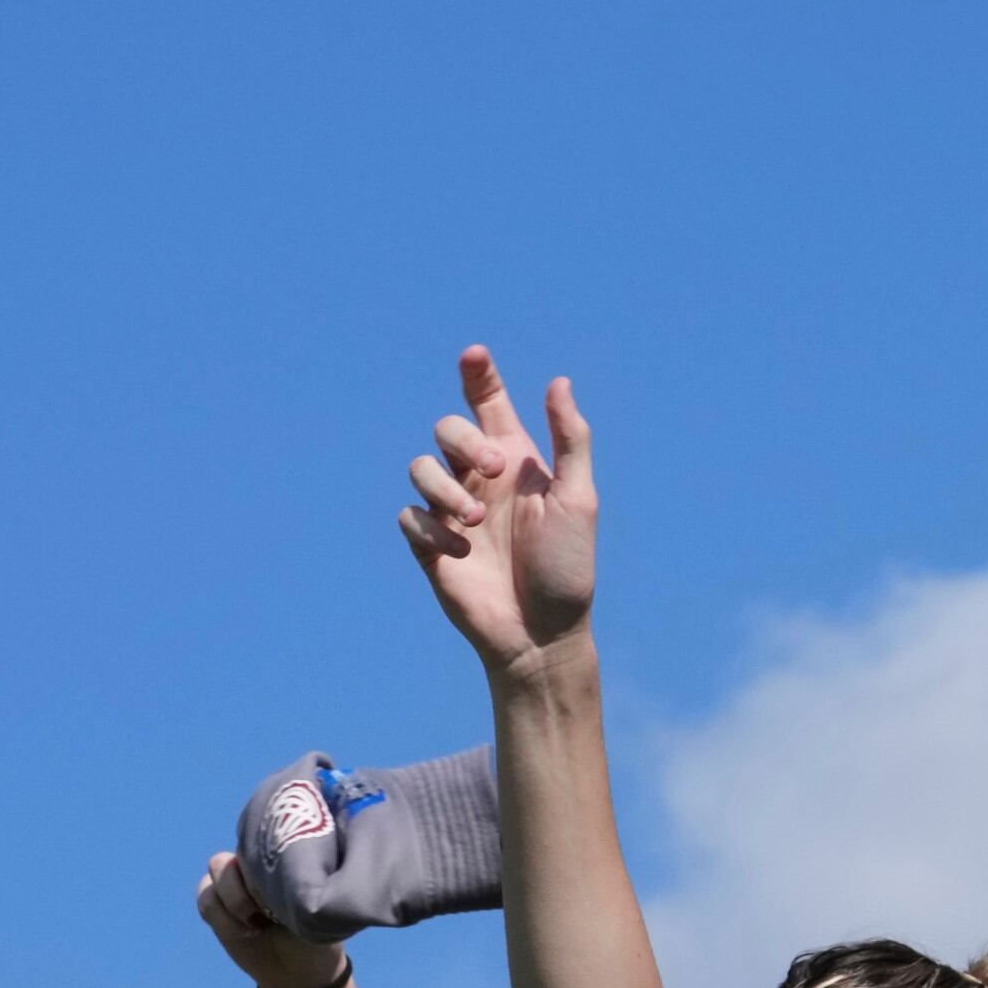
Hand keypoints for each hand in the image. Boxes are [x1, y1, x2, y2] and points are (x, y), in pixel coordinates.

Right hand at [196, 853, 348, 987]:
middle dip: (251, 880)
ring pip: (217, 868)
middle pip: (242, 846)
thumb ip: (306, 881)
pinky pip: (206, 898)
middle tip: (271, 911)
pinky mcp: (217, 906)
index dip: (268, 858)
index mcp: (284, 855)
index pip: (264, 832)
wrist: (300, 970)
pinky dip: (222, 917)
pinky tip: (245, 933)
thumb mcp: (321, 908)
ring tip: (258, 924)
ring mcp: (234, 882)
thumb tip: (299, 860)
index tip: (287, 885)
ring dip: (235, 898)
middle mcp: (256, 862)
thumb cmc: (319, 933)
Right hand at [400, 347, 597, 671]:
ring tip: (474, 521)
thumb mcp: (578, 500)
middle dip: (462, 440)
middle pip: (447, 428)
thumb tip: (559, 382)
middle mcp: (481, 479)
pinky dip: (431, 531)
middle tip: (492, 471)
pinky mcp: (429, 545)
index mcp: (517, 461)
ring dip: (444, 488)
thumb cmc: (568, 567)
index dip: (478, 375)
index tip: (474, 354)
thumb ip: (570, 441)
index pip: (489, 404)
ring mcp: (452, 511)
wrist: (541, 633)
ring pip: (420, 467)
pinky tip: (460, 555)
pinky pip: (409, 517)